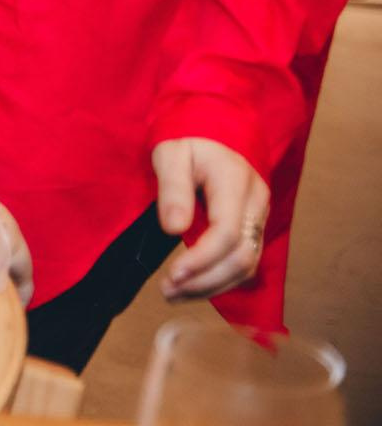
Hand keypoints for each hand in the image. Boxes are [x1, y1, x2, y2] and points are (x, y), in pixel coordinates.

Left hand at [154, 137, 272, 298]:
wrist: (215, 132)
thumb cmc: (188, 141)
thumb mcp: (170, 154)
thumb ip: (172, 189)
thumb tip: (173, 229)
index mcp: (235, 181)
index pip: (228, 231)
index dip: (202, 258)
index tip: (173, 274)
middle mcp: (256, 203)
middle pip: (242, 256)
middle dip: (205, 280)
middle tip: (167, 291)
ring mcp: (259, 217)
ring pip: (248, 265)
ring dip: (212, 285)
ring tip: (174, 294)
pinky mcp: (254, 228)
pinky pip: (245, 261)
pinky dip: (220, 279)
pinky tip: (193, 285)